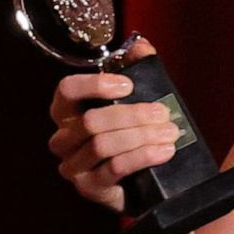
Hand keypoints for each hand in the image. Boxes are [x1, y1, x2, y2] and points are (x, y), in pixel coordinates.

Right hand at [46, 37, 179, 212]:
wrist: (147, 182)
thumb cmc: (135, 135)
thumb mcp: (139, 100)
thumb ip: (138, 70)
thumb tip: (140, 46)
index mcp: (69, 112)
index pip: (66, 90)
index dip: (95, 85)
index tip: (129, 85)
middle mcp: (64, 139)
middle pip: (91, 120)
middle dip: (132, 115)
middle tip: (163, 113)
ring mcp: (74, 166)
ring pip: (102, 145)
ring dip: (141, 136)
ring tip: (170, 132)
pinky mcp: (89, 187)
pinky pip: (114, 168)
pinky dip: (143, 156)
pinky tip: (164, 151)